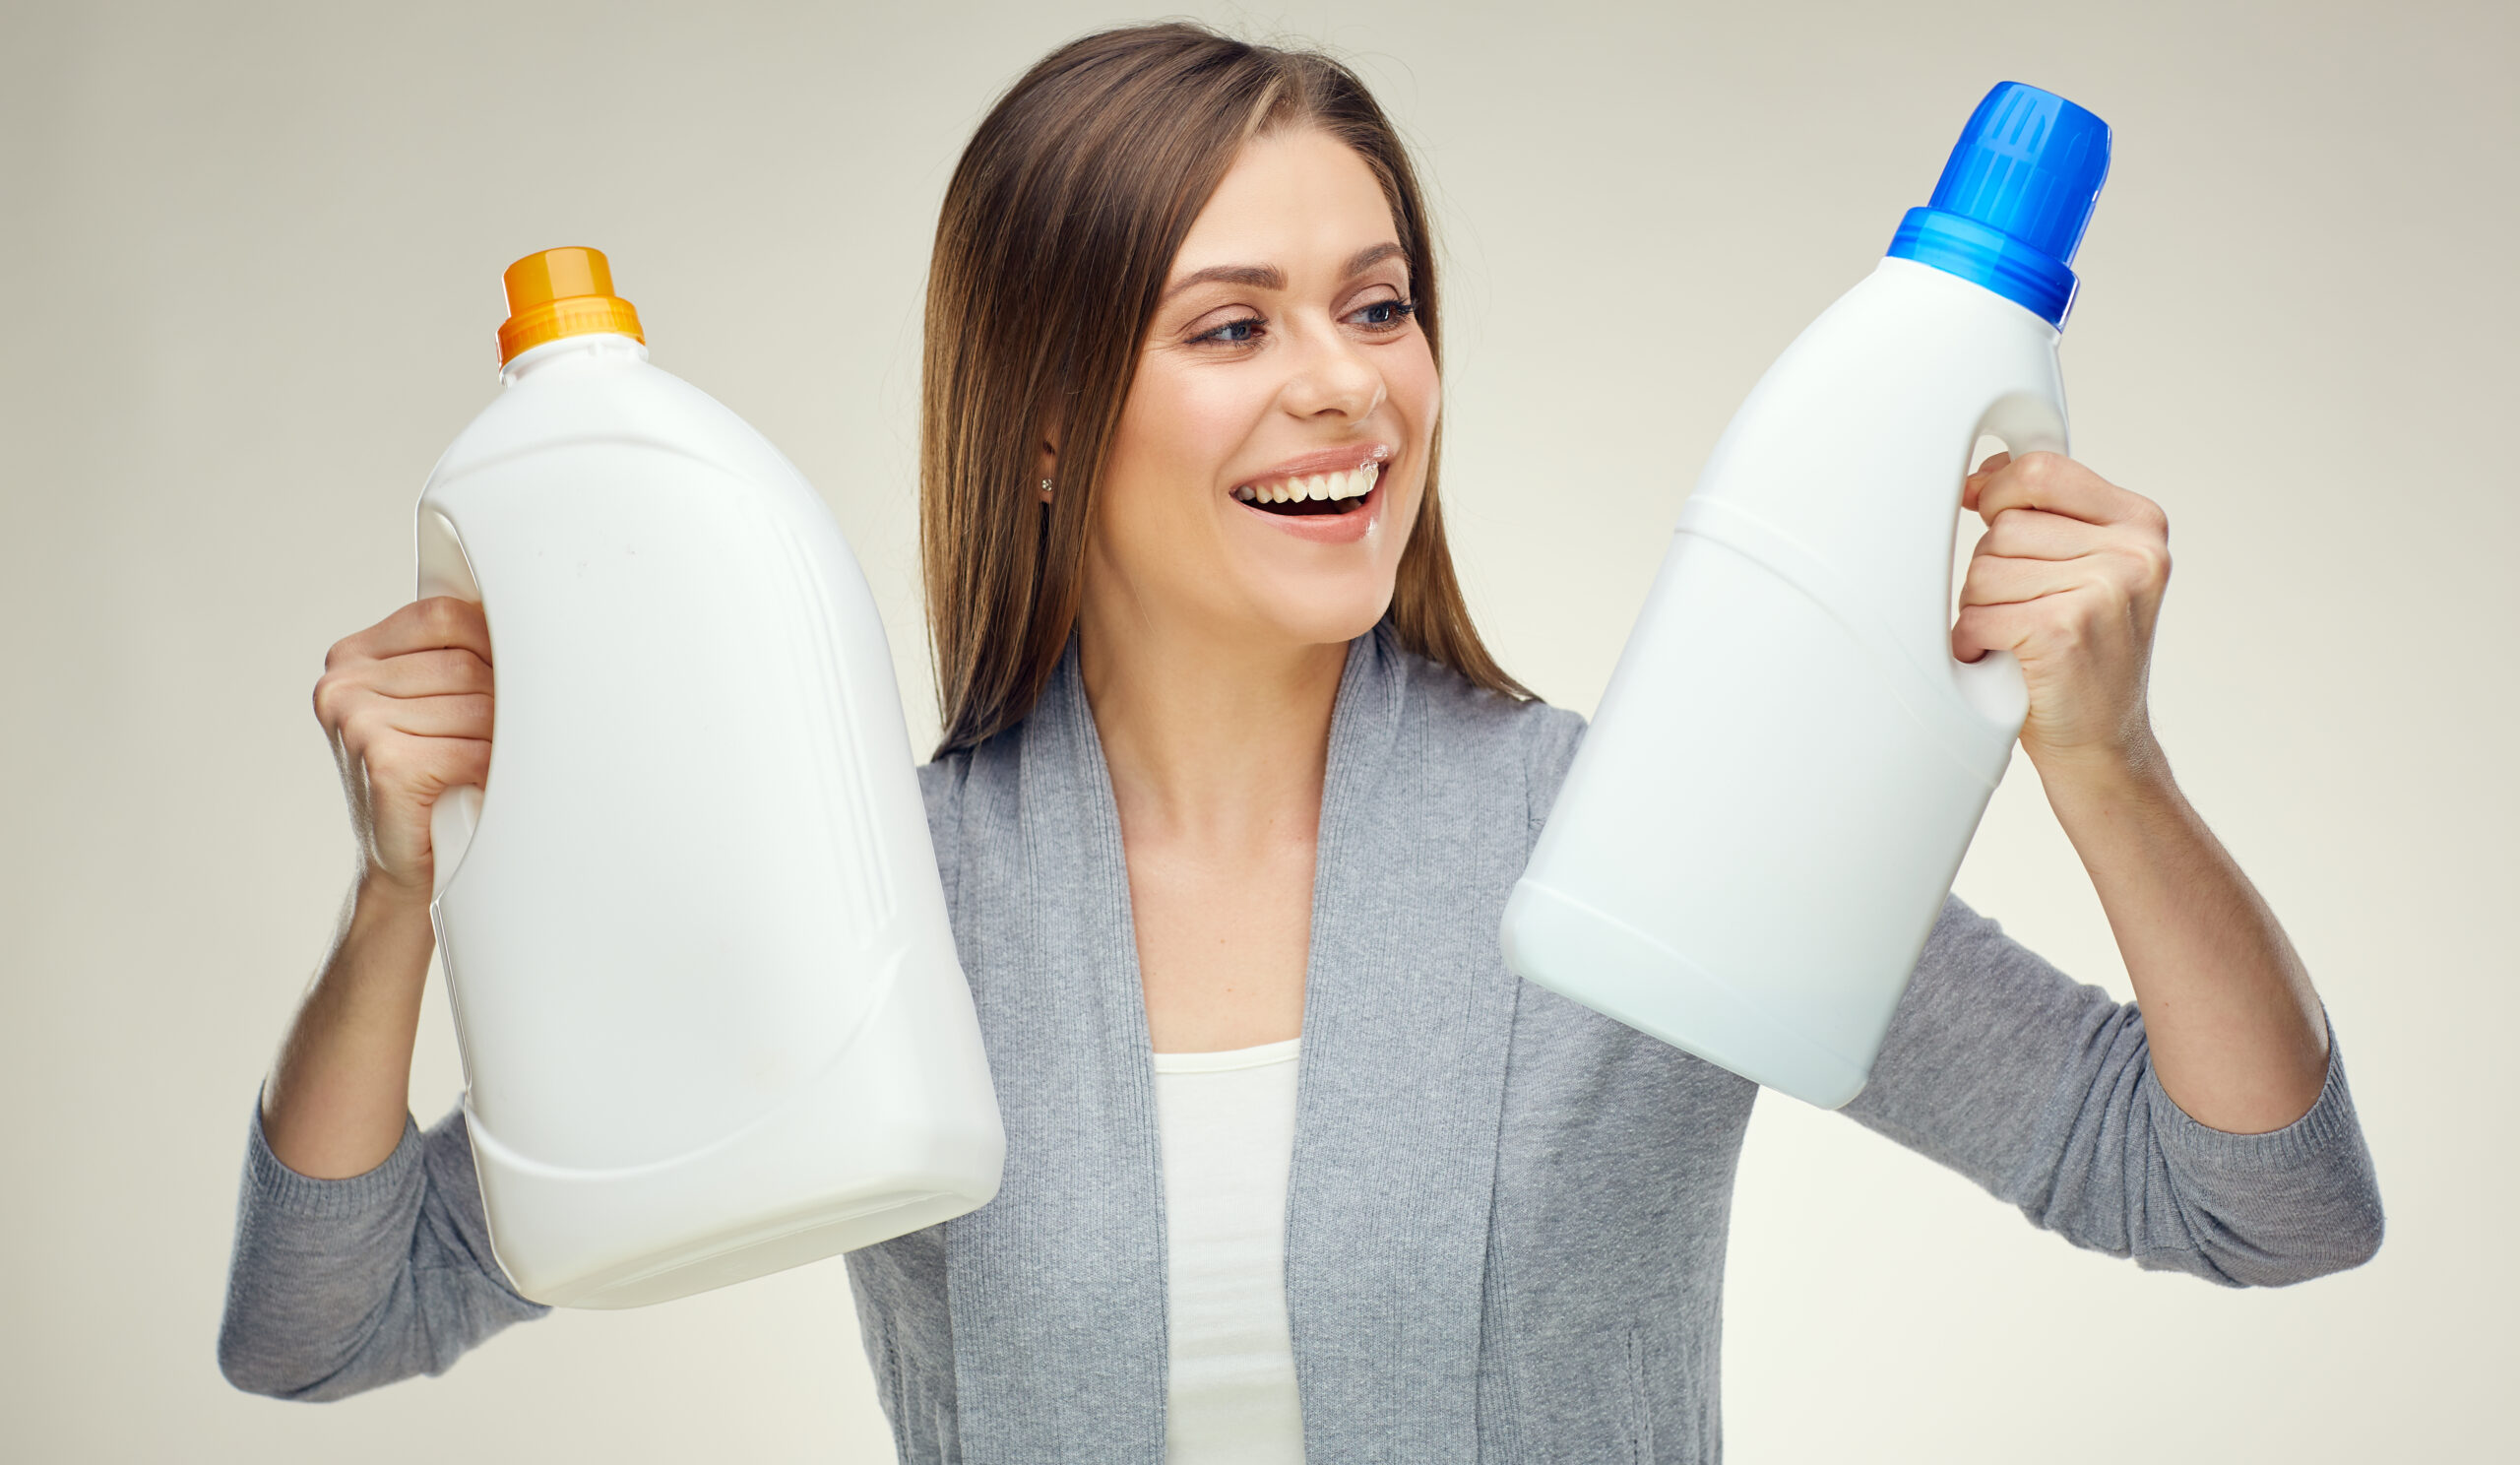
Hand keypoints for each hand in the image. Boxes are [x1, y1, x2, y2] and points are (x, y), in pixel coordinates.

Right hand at [312, 596, 494, 896]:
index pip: (443, 615)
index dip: (494, 641)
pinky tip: (482, 783)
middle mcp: (344, 684)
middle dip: (504, 700)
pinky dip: (491, 769)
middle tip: (509, 734)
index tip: (519, 669)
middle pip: (466, 662)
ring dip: (502, 739)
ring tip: (495, 762)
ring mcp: (357, 722)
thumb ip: (452, 658)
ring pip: (477, 706)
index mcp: (352, 657)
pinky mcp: (383, 762)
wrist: (403, 866)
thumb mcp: (430, 705)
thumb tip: (525, 623)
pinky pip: (471, 749)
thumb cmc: (426, 782)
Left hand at [1953, 451, 2170, 778]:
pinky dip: (1973, 642)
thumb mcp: (2085, 569)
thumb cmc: (2082, 655)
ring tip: (2017, 637)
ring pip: (1983, 569)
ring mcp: (2103, 590)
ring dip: (1981, 608)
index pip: (2041, 470)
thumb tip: (1982, 474)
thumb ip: (2047, 515)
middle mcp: (2132, 552)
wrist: (2105, 744)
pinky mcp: (2064, 630)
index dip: (1997, 492)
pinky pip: (1976, 615)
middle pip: (2003, 526)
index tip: (1987, 516)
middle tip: (2022, 610)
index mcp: (2140, 523)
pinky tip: (2002, 660)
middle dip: (1991, 570)